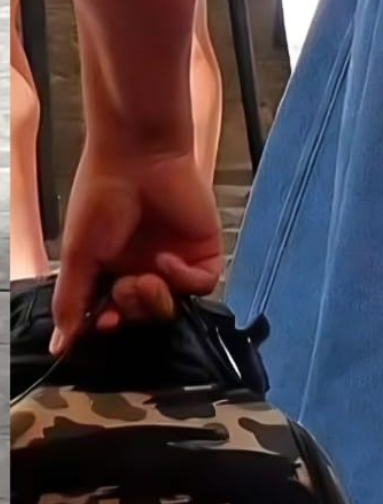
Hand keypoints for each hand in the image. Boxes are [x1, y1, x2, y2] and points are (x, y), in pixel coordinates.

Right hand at [51, 148, 223, 354]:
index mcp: (113, 270)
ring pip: (174, 306)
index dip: (111, 323)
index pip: (116, 313)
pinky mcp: (204, 250)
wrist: (138, 158)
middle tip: (123, 290)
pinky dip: (183, 280)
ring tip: (142, 280)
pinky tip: (166, 260)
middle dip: (133, 311)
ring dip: (155, 301)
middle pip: (146, 315)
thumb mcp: (78, 255)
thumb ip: (71, 301)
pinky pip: (202, 284)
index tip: (102, 323)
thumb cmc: (101, 198)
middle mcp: (145, 267)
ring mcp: (176, 260)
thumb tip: (58, 345)